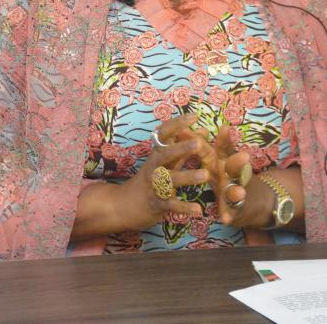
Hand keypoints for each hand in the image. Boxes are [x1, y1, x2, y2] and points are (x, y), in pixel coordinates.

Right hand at [111, 113, 208, 231]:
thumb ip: (184, 149)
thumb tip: (203, 131)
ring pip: (169, 180)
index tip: (193, 116)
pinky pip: (171, 205)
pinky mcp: (156, 204)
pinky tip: (198, 210)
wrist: (122, 206)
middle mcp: (154, 168)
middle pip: (165, 154)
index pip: (164, 135)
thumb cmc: (149, 181)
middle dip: (181, 148)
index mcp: (156, 155)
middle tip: (199, 143)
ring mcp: (154, 186)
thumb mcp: (164, 163)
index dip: (177, 124)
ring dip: (187, 176)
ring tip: (205, 174)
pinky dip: (184, 208)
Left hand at [177, 126, 269, 227]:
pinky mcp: (237, 209)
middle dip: (238, 162)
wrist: (255, 201)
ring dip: (237, 191)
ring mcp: (236, 192)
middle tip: (244, 156)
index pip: (212, 150)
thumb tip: (198, 126)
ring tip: (239, 192)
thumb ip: (214, 144)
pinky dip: (229, 215)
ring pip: (236, 190)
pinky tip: (226, 219)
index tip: (194, 132)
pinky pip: (232, 212)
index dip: (203, 141)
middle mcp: (231, 175)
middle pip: (235, 167)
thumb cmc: (231, 176)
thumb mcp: (222, 158)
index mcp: (220, 162)